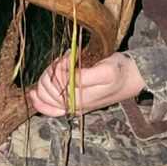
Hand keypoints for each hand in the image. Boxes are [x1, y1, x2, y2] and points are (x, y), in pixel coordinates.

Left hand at [27, 52, 145, 116]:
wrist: (134, 79)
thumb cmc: (121, 72)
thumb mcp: (106, 71)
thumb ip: (83, 77)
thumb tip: (64, 77)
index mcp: (81, 100)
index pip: (55, 85)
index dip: (58, 68)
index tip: (71, 56)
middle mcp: (74, 107)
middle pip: (46, 91)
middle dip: (50, 72)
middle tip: (66, 60)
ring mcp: (73, 107)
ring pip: (45, 96)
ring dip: (47, 78)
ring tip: (62, 65)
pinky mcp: (73, 105)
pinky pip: (50, 109)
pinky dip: (39, 102)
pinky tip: (32, 94)